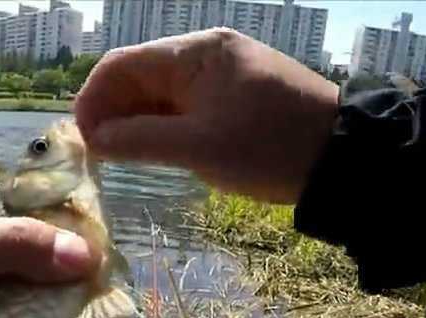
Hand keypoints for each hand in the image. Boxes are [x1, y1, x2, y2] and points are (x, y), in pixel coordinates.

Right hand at [75, 28, 338, 203]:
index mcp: (196, 53)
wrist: (344, 157)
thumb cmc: (271, 149)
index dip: (92, 101)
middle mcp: (206, 52)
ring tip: (123, 158)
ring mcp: (223, 72)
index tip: (81, 141)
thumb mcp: (200, 148)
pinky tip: (157, 150)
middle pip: (138, 75)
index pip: (122, 65)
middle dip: (112, 112)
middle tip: (98, 157)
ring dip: (137, 121)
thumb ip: (140, 141)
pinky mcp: (236, 93)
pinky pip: (185, 103)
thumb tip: (94, 139)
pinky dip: (164, 124)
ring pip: (161, 92)